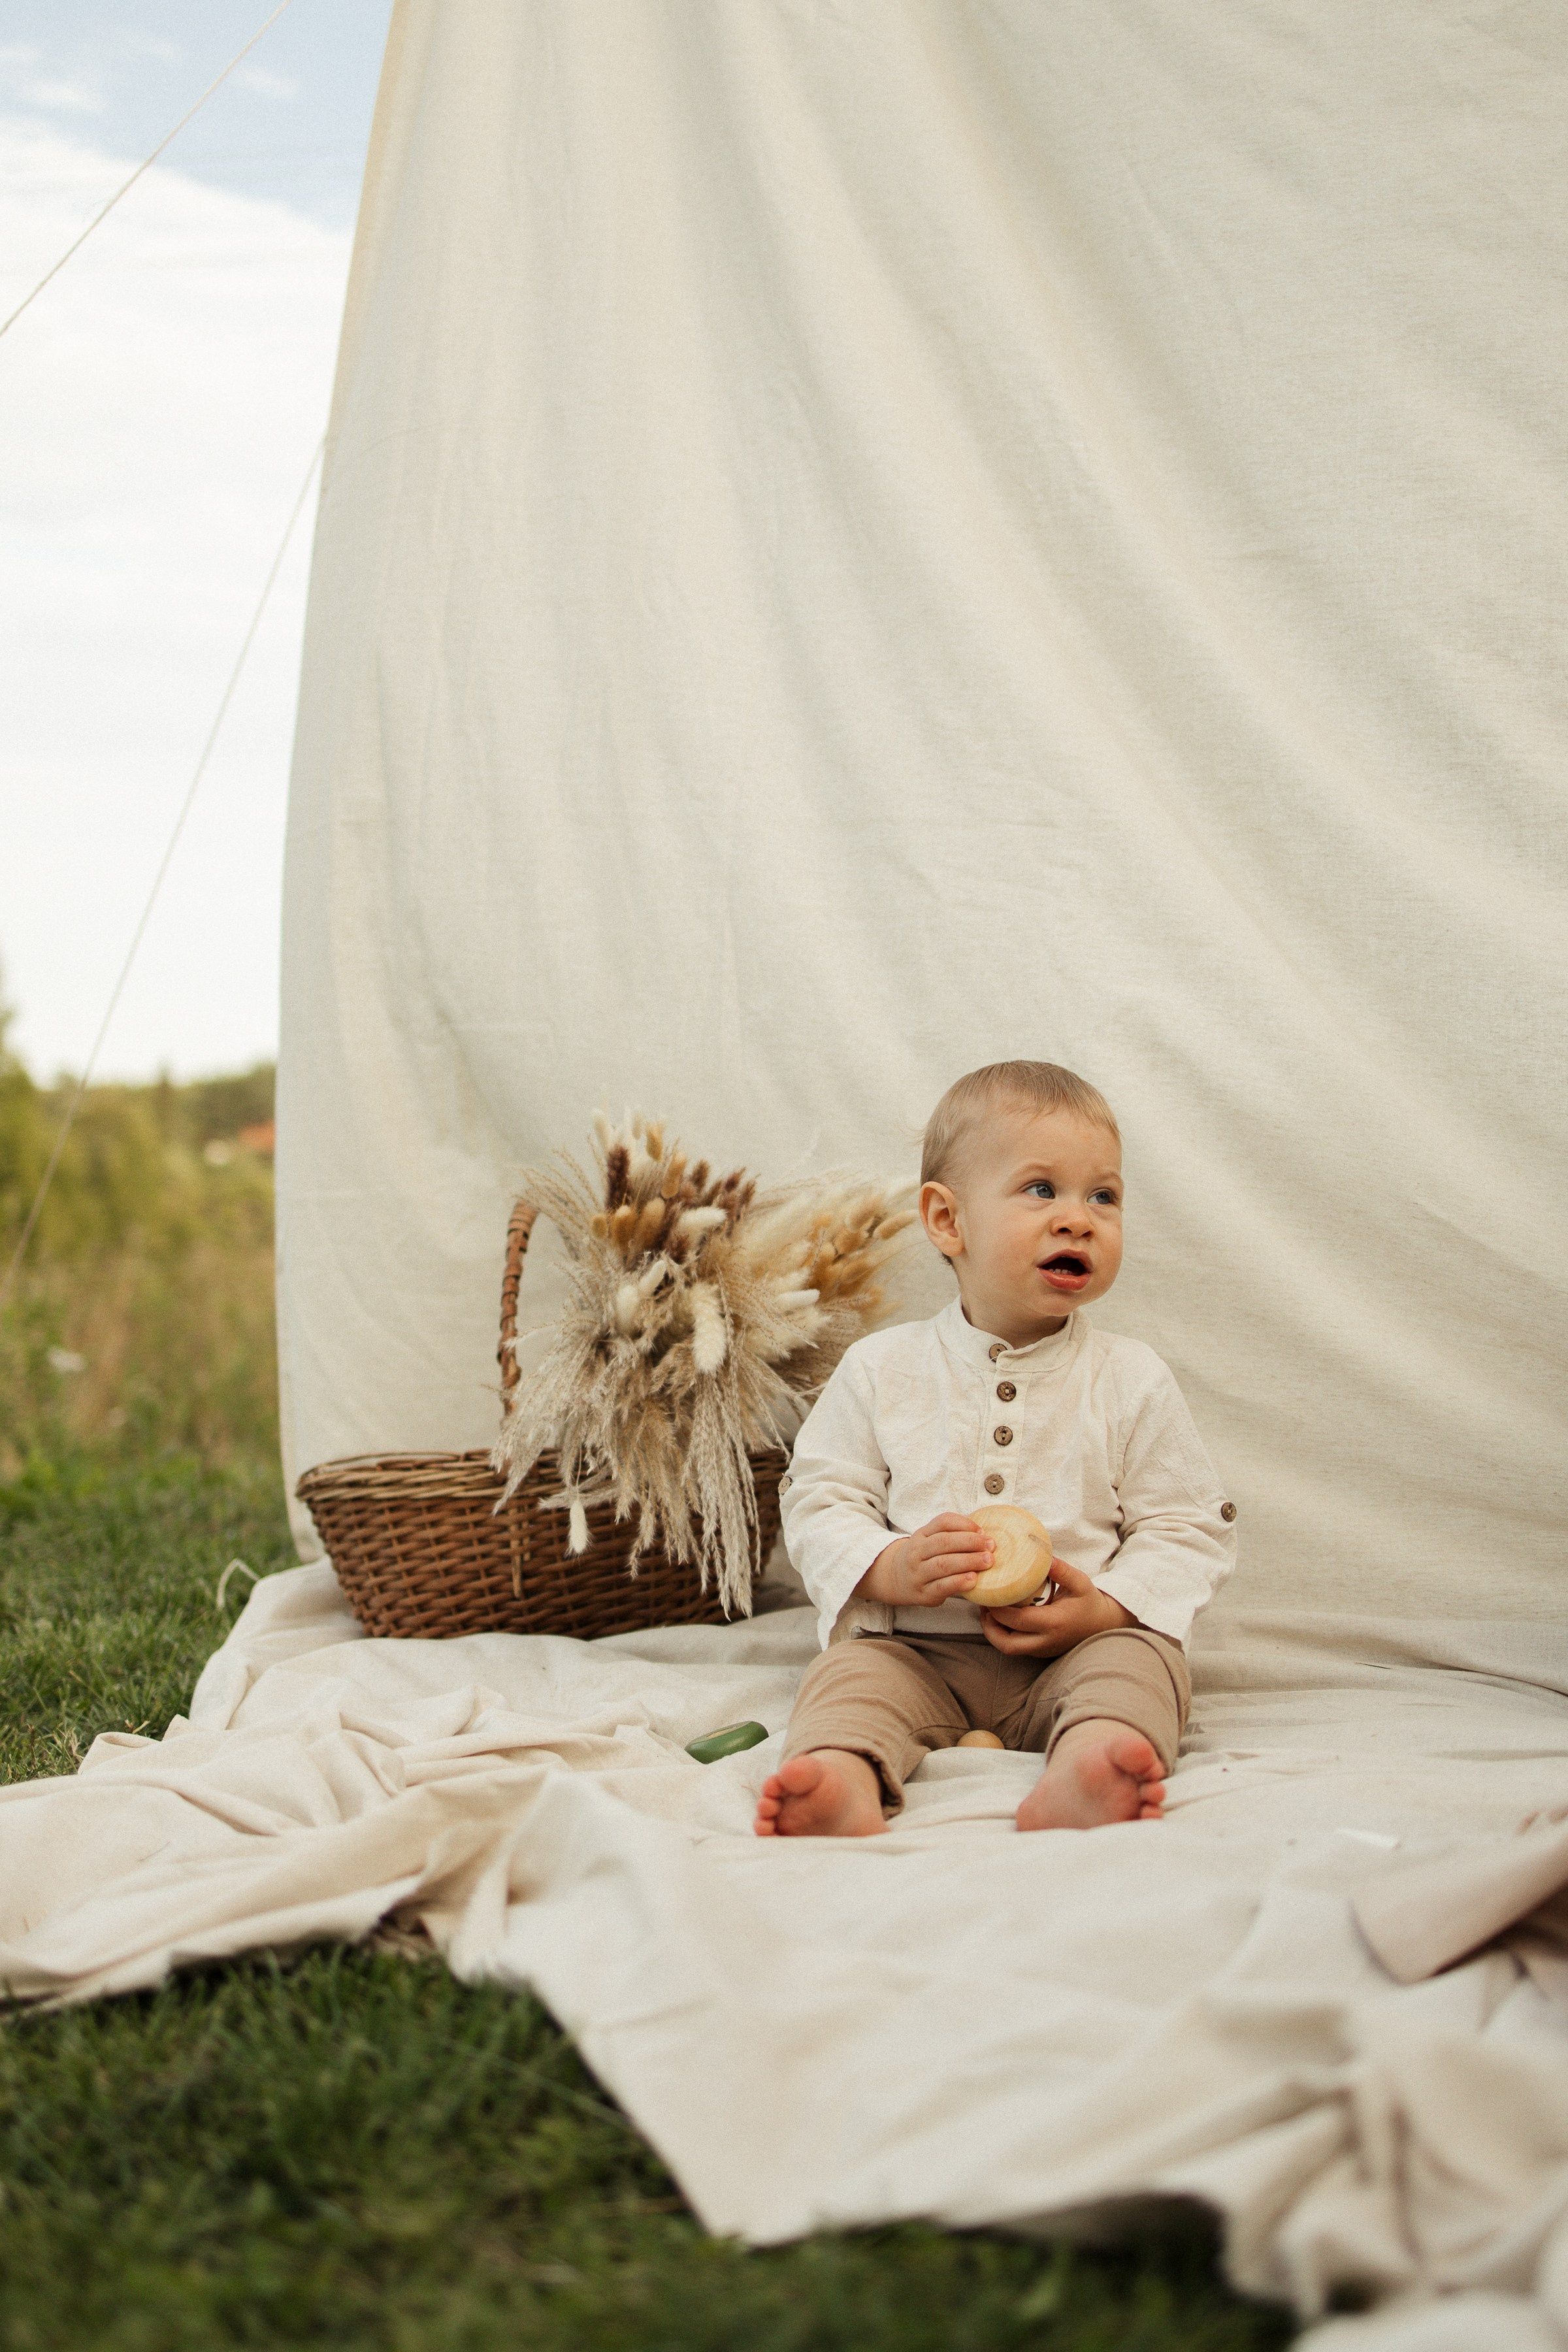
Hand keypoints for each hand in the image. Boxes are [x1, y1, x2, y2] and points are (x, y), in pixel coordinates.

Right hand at [856, 1513, 993, 1608]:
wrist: (895, 1579)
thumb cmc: (923, 1557)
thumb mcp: (929, 1540)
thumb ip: (951, 1535)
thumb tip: (984, 1534)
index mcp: (921, 1534)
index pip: (943, 1522)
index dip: (965, 1524)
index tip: (983, 1530)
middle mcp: (917, 1552)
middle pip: (944, 1542)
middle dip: (970, 1542)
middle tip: (991, 1546)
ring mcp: (918, 1573)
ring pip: (943, 1564)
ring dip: (968, 1561)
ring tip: (987, 1561)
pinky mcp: (923, 1593)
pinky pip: (942, 1587)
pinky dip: (959, 1582)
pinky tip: (974, 1580)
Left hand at [978, 1558, 1135, 1657]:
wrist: (1103, 1624)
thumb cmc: (1090, 1602)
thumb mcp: (1080, 1582)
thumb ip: (1061, 1570)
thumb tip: (1042, 1554)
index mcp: (1054, 1623)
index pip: (1017, 1620)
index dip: (997, 1608)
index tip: (989, 1592)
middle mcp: (1046, 1641)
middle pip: (1007, 1643)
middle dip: (989, 1626)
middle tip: (984, 1605)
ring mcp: (1043, 1649)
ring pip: (1009, 1649)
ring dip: (994, 1633)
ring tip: (989, 1611)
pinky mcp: (1041, 1652)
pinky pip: (1016, 1647)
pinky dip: (1004, 1634)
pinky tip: (1001, 1617)